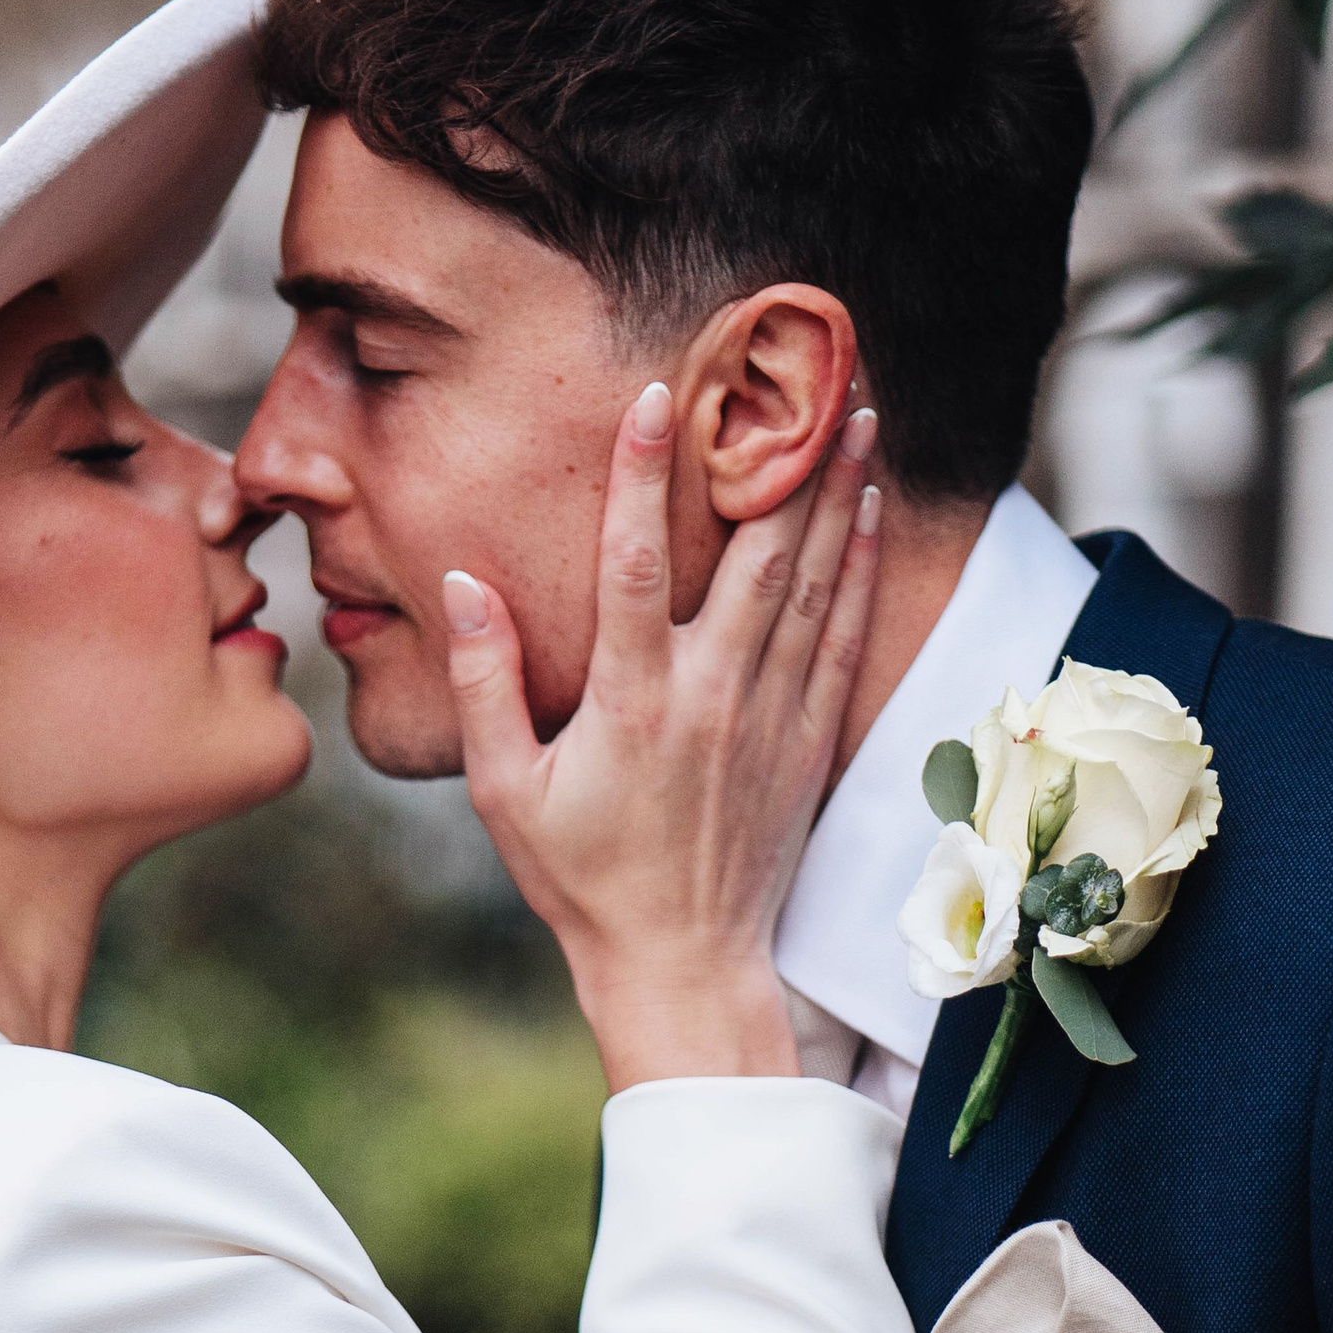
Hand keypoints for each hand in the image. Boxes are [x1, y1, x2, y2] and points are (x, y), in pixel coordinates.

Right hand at [445, 391, 880, 1089]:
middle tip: (808, 372)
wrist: (680, 961)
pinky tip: (869, 510)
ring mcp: (769, 717)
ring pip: (812, 583)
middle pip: (757, 554)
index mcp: (629, 705)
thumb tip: (463, 582)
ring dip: (836, 493)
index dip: (645, 476)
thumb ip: (483, 684)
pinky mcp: (808, 740)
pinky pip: (843, 635)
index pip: (636, 565)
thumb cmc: (580, 877)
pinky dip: (860, 567)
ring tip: (858, 411)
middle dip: (784, 456)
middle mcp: (709, 698)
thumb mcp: (503, 791)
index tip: (659, 394)